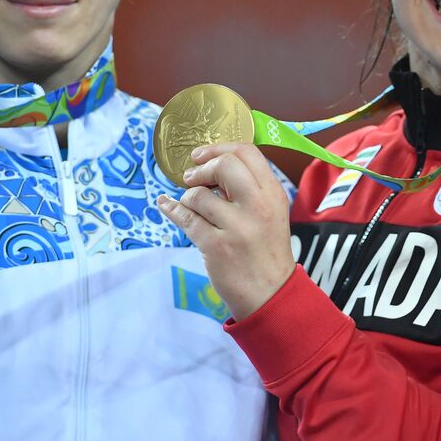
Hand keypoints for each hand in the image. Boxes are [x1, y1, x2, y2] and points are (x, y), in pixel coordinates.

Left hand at [157, 142, 295, 319]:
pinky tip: (166, 205)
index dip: (219, 148)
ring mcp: (237, 226)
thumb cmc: (266, 250)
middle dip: (201, 168)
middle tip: (192, 178)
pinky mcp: (216, 246)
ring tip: (192, 206)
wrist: (270, 292)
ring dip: (188, 197)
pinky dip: (171, 209)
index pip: (247, 152)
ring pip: (199, 194)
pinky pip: (185, 218)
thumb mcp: (271, 212)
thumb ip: (250, 188)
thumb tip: (214, 164)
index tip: (202, 155)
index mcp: (273, 193)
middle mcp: (258, 206)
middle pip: (224, 165)